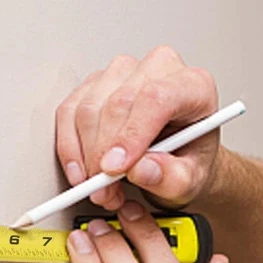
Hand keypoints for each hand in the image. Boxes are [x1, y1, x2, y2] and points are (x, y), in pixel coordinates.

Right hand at [55, 47, 219, 212]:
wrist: (178, 160)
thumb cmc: (189, 162)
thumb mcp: (190, 181)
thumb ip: (172, 178)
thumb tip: (141, 170)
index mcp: (193, 86)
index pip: (156, 98)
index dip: (131, 135)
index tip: (116, 169)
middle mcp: (158, 70)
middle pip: (117, 104)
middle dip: (103, 156)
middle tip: (105, 192)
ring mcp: (124, 72)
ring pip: (88, 108)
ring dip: (86, 156)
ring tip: (101, 187)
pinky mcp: (96, 83)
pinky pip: (69, 111)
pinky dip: (69, 147)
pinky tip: (81, 170)